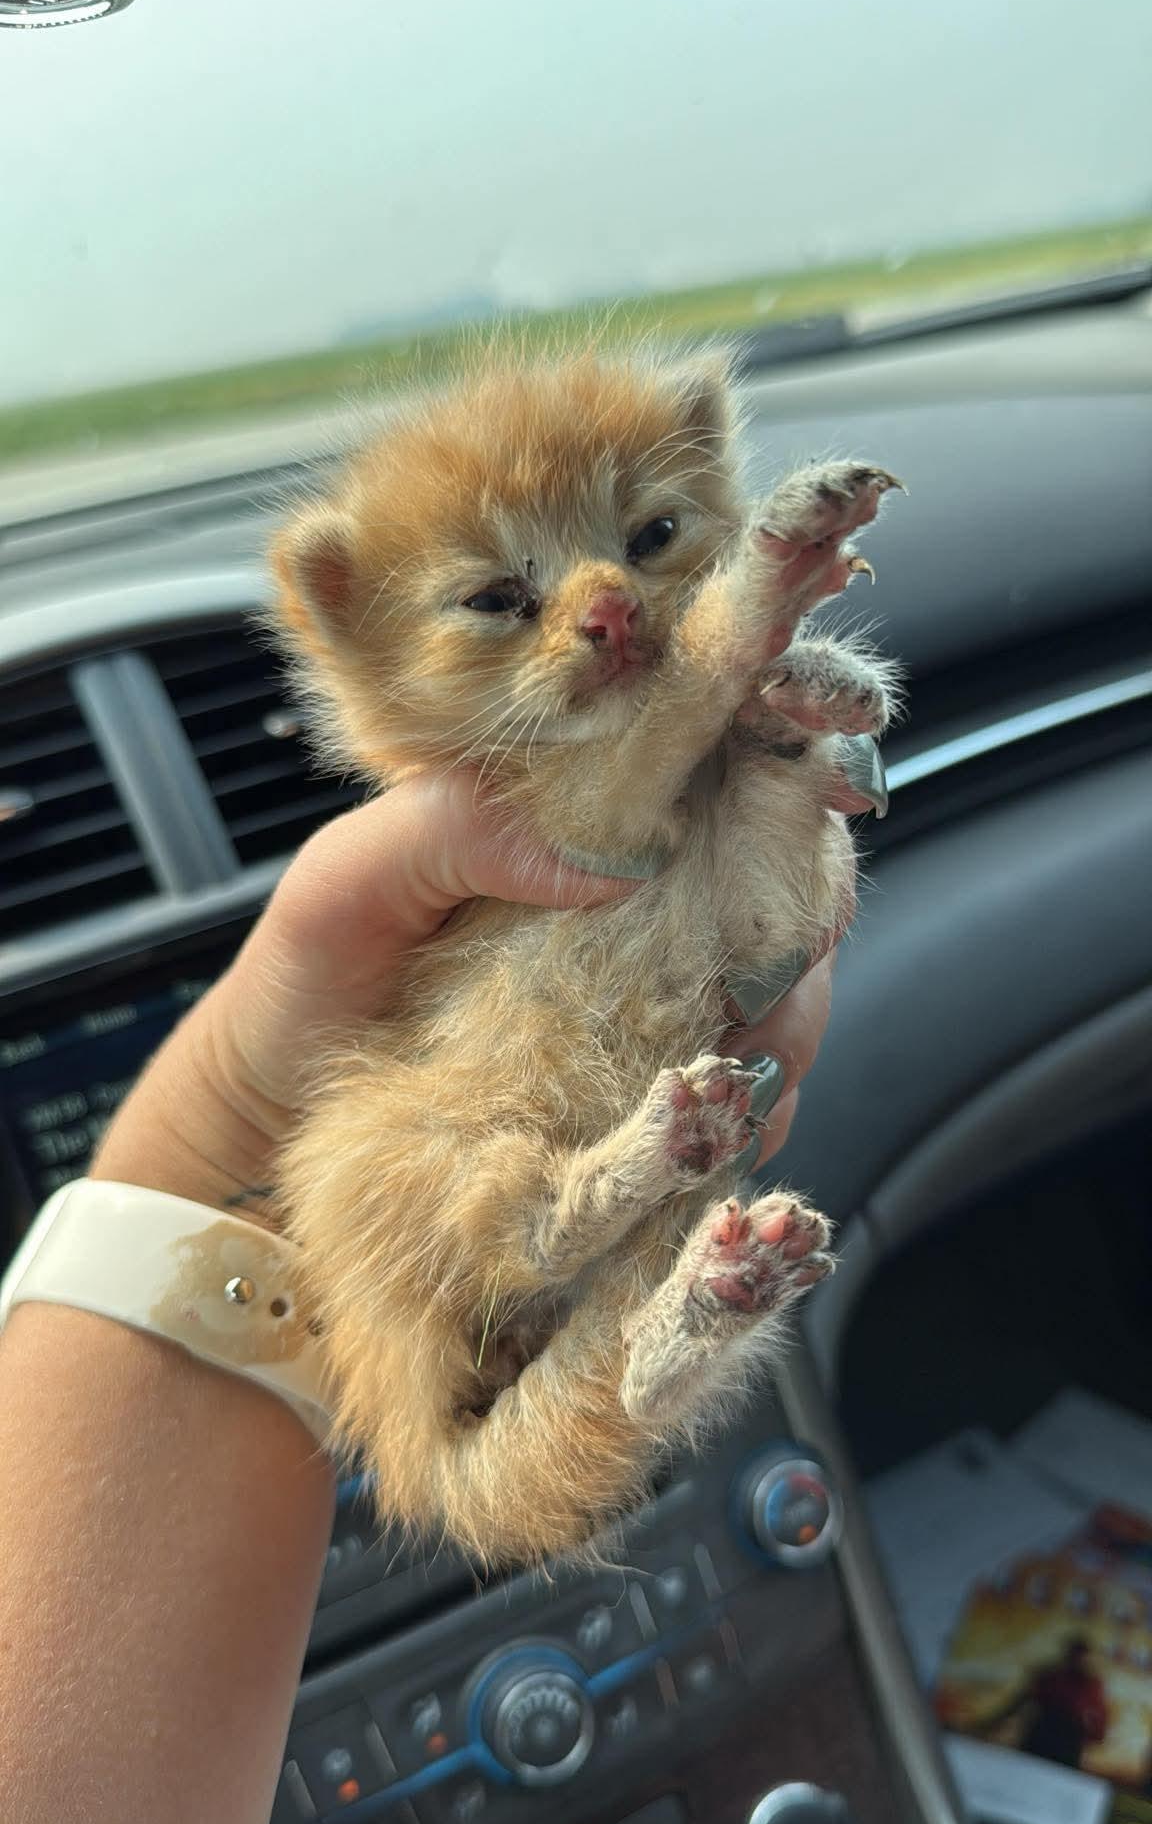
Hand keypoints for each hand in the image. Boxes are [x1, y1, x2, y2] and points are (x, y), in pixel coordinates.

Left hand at [92, 773, 834, 1219]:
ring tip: (750, 1059)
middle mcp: (630, 866)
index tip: (815, 724)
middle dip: (812, 882)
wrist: (278, 1120)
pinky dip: (764, 1088)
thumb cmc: (304, 986)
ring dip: (795, 1004)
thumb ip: (447, 827)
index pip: (703, 720)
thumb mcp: (343, 882)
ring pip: (789, 955)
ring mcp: (653, 964)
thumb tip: (602, 856)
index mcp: (565, 790)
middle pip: (781, 839)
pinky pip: (749, 1059)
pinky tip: (739, 1117)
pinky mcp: (658, 1057)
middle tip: (788, 944)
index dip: (787, 703)